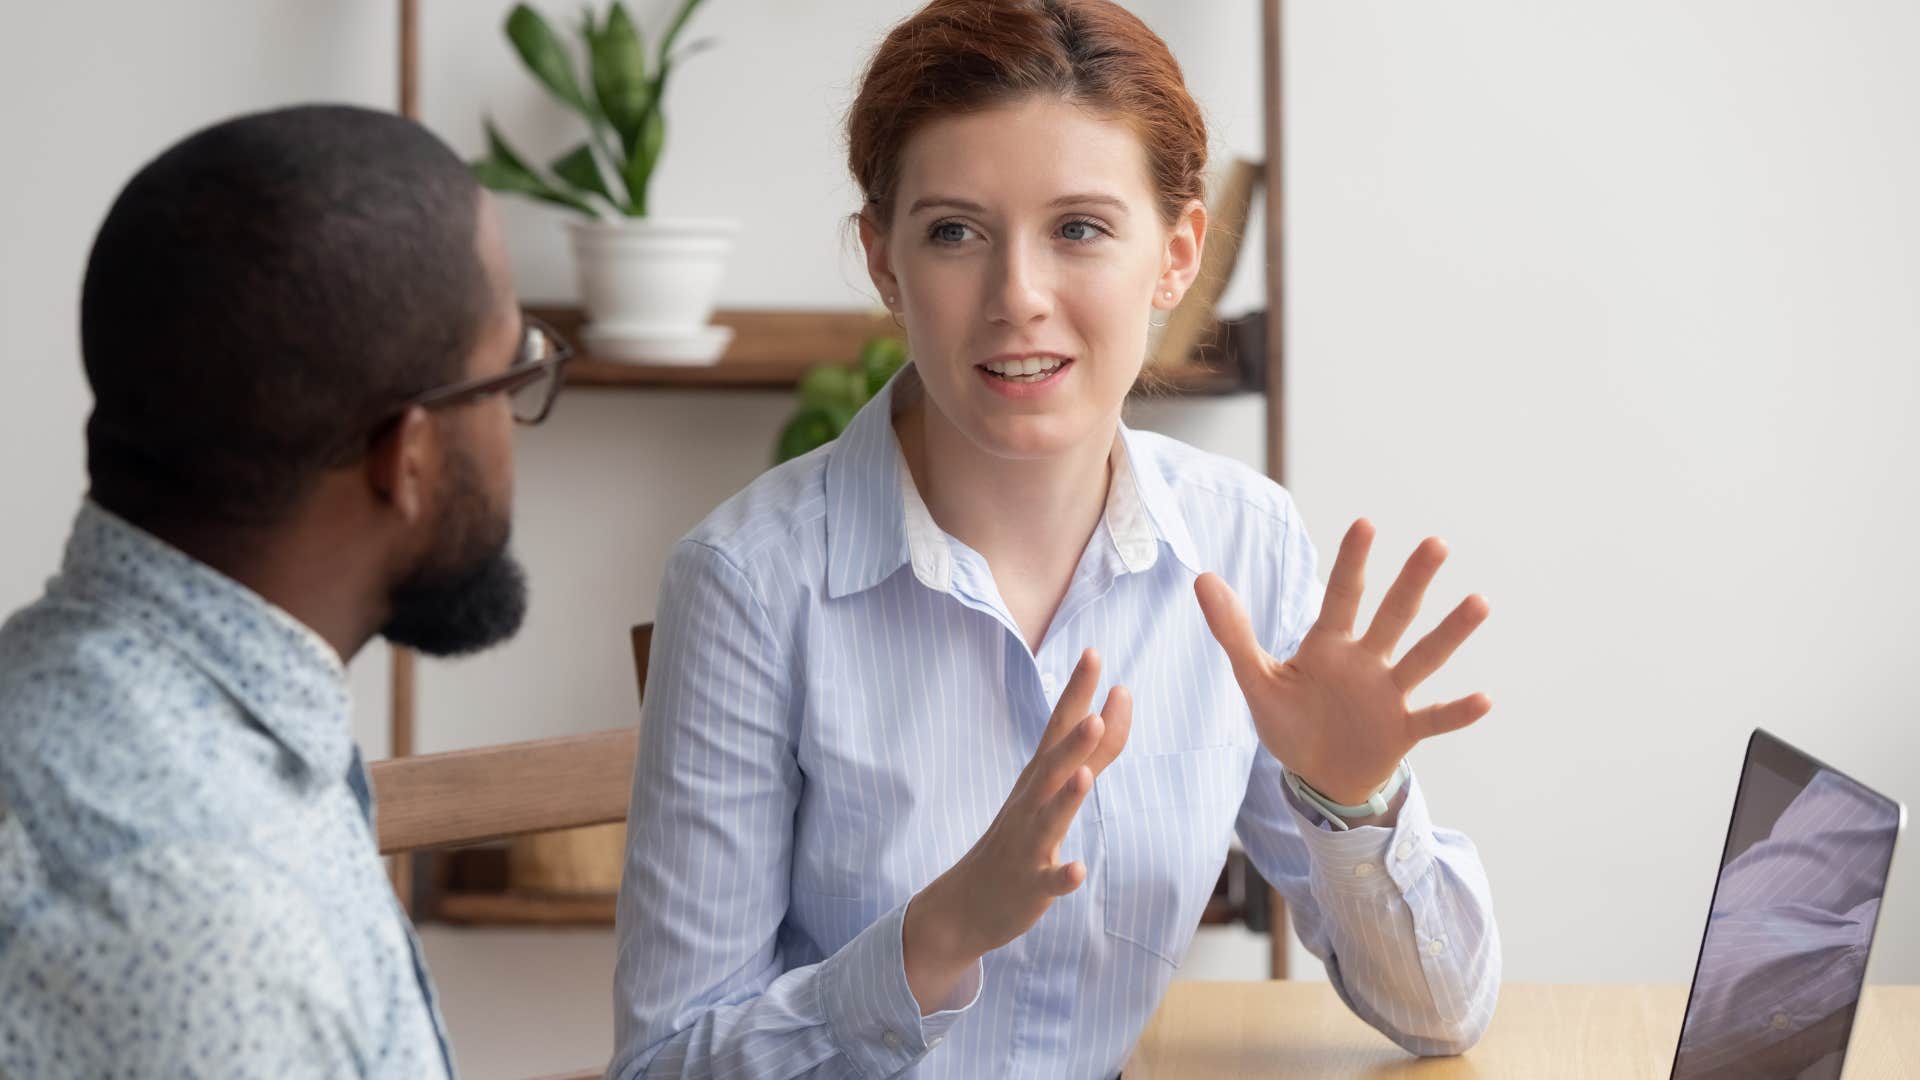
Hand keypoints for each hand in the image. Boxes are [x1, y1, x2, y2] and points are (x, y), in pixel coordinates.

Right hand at [903, 648, 1130, 1011]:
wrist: (968, 903)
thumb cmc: (1019, 838)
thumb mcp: (1054, 790)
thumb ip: (1094, 749)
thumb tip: (1119, 701)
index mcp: (1038, 779)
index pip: (1058, 727)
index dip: (1076, 693)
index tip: (1093, 653)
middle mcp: (1029, 804)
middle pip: (1051, 767)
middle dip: (1074, 740)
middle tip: (1098, 708)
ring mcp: (1027, 845)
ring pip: (1048, 818)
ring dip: (1067, 798)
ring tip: (1085, 775)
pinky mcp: (1028, 886)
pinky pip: (1047, 881)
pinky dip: (1062, 876)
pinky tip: (1077, 870)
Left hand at [1195, 519, 1489, 805]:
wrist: (1316, 777)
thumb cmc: (1290, 722)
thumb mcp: (1256, 679)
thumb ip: (1233, 632)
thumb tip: (1202, 577)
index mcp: (1329, 645)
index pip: (1341, 596)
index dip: (1351, 562)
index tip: (1365, 523)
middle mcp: (1366, 661)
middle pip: (1392, 615)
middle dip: (1412, 581)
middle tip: (1436, 544)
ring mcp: (1388, 695)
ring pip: (1422, 658)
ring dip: (1449, 633)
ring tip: (1478, 601)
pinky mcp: (1402, 731)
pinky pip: (1433, 719)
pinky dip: (1457, 712)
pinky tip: (1484, 699)